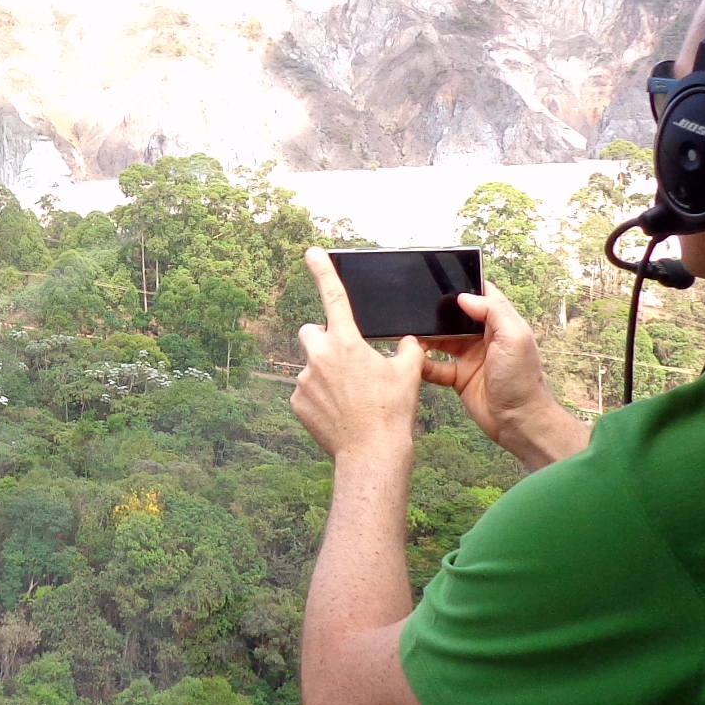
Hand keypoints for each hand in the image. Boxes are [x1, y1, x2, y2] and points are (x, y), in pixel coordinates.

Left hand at [293, 249, 424, 468]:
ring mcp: (304, 380)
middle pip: (311, 332)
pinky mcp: (296, 402)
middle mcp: (320, 356)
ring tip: (349, 396)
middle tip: (345, 358)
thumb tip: (407, 341)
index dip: (323, 270)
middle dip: (324, 339)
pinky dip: (319, 396)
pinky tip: (338, 411)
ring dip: (325, 372)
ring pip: (311, 365)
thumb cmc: (392, 411)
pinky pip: (306, 391)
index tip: (311, 252)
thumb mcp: (408, 373)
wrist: (372, 453)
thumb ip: (407, 349)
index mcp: (347, 342)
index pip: (334, 296)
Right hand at [419, 285, 587, 469]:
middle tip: (416, 307)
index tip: (442, 280)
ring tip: (409, 333)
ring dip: (426, 337)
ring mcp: (469, 357)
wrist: (518, 420)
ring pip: (441, 340)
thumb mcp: (514, 337)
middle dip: (438, 312)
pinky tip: (413, 359)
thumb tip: (464, 296)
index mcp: (500, 324)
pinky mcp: (458, 377)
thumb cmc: (521, 379)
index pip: (482, 297)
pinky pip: (435, 367)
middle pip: (456, 318)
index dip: (464, 287)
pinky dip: (424, 364)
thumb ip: (493, 311)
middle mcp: (483, 338)